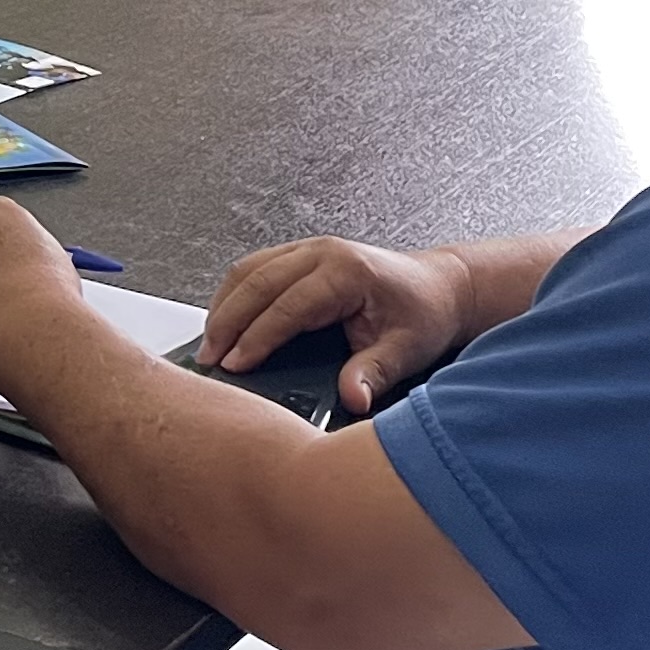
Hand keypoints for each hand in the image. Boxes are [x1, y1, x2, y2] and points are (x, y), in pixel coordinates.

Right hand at [203, 238, 470, 414]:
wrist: (440, 287)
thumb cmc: (425, 313)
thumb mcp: (407, 349)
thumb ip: (374, 373)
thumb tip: (352, 399)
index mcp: (346, 271)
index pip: (287, 306)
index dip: (257, 336)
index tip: (235, 365)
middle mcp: (322, 253)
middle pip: (256, 282)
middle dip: (226, 323)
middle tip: (208, 360)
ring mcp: (309, 250)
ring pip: (248, 270)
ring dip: (224, 306)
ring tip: (209, 345)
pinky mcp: (301, 256)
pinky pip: (255, 269)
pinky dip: (234, 295)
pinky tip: (225, 322)